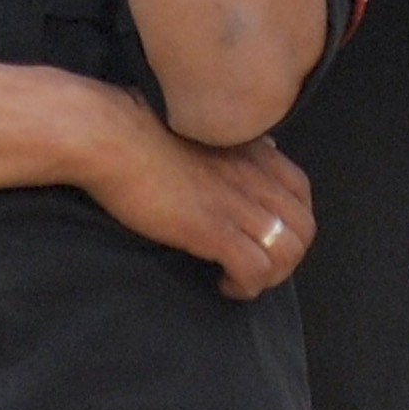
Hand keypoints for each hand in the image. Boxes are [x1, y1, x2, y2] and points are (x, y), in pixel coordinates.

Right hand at [81, 103, 316, 300]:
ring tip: (240, 278)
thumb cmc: (135, 126)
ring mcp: (234, 203)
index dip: (290, 219)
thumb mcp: (194, 124)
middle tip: (254, 263)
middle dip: (286, 255)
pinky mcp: (212, 229)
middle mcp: (252, 175)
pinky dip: (247, 286)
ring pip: (287, 253)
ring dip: (270, 275)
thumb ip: (231, 139)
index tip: (263, 232)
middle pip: (303, 229)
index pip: (301, 192)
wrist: (105, 136)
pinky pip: (255, 270)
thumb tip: (263, 146)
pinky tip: (223, 284)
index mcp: (249, 150)